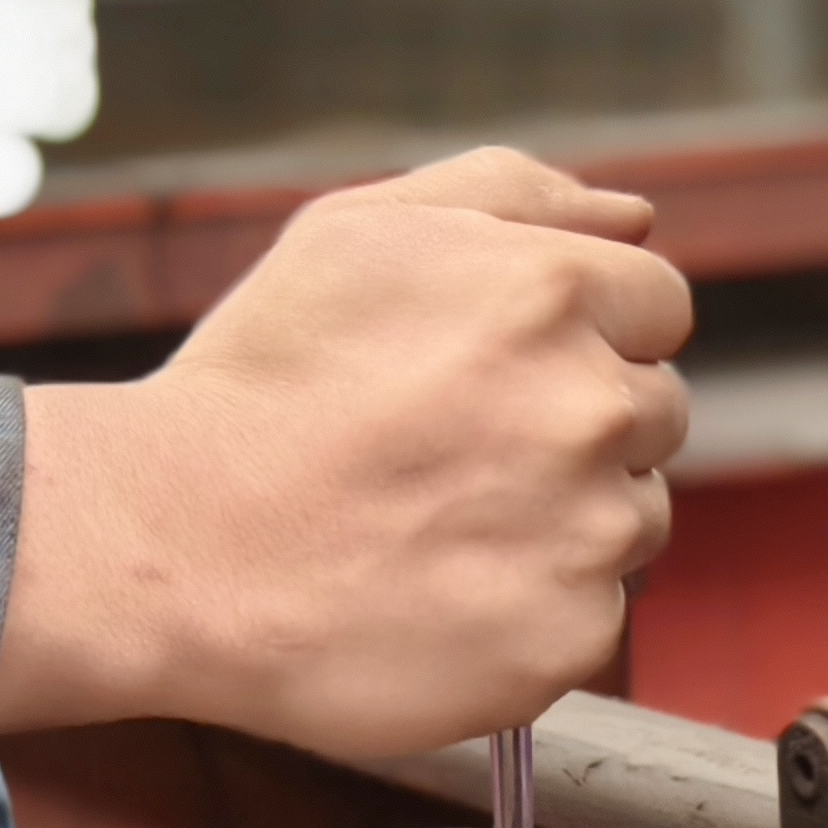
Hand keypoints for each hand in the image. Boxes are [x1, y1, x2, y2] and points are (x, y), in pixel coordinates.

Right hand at [0, 146, 689, 757]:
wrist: (170, 544)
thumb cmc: (256, 382)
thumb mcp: (353, 234)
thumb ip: (509, 192)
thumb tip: (637, 213)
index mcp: (548, 290)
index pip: (657, 303)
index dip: (578, 331)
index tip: (487, 371)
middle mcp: (588, 403)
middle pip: (656, 409)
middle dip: (571, 423)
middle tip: (446, 451)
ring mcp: (588, 528)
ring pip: (633, 514)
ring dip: (561, 517)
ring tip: (430, 524)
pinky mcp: (568, 636)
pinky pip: (591, 613)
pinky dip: (528, 607)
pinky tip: (434, 592)